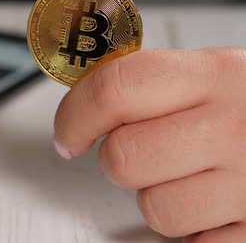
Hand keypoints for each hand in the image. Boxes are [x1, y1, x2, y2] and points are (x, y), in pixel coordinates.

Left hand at [54, 48, 245, 241]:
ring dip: (161, 197)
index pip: (115, 89)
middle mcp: (235, 126)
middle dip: (120, 160)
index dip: (76, 115)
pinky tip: (215, 204)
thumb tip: (81, 96)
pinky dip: (196, 230)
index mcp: (213, 75)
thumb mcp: (211, 72)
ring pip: (155, 209)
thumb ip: (148, 83)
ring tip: (192, 177)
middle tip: (144, 153)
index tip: (69, 134)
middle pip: (123, 157)